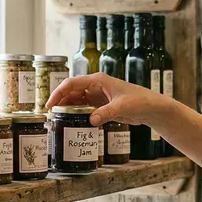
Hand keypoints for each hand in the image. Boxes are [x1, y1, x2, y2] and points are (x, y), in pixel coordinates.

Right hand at [44, 73, 173, 126]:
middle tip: (50, 115)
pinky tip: (71, 121)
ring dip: (67, 108)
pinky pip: (84, 108)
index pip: (72, 83)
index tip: (49, 104)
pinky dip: (76, 113)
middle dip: (60, 102)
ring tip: (57, 119)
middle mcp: (96, 86)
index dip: (59, 93)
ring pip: (76, 100)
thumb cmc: (140, 101)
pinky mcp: (101, 105)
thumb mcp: (122, 107)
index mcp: (98, 80)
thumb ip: (106, 113)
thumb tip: (91, 120)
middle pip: (71, 92)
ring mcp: (98, 95)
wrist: (152, 108)